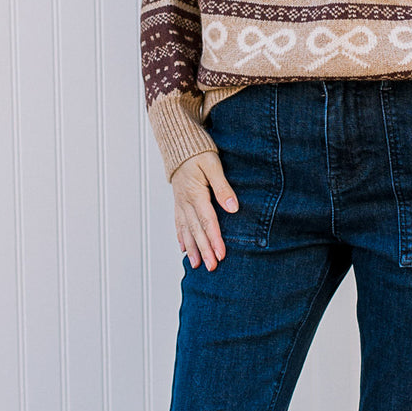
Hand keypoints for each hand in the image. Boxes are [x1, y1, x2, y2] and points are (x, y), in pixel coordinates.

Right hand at [171, 150, 238, 270]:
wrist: (178, 143)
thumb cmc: (198, 152)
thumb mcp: (213, 165)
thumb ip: (223, 187)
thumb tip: (233, 208)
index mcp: (196, 193)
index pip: (207, 221)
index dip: (214, 239)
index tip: (221, 254)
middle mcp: (186, 201)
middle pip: (196, 230)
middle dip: (204, 250)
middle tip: (212, 267)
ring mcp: (180, 203)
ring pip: (186, 230)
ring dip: (192, 249)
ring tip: (197, 265)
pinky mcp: (178, 202)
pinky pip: (178, 223)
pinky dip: (181, 237)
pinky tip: (184, 249)